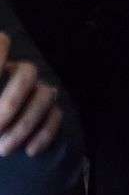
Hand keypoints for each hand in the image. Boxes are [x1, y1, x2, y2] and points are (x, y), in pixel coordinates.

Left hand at [0, 33, 64, 156]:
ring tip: (4, 150)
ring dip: (25, 125)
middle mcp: (15, 74)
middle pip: (28, 72)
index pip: (1, 43)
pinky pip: (56, 115)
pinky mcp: (46, 113)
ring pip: (45, 95)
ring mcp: (34, 92)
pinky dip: (45, 134)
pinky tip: (29, 151)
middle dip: (12, 102)